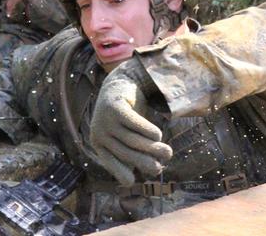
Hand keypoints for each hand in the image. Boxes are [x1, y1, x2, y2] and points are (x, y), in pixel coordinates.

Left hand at [89, 61, 172, 184]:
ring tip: (167, 152)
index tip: (134, 181)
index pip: (110, 164)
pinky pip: (135, 124)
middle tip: (160, 167)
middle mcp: (99, 133)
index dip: (122, 174)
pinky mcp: (115, 107)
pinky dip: (148, 131)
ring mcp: (106, 119)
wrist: (120, 84)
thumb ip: (135, 152)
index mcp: (99, 143)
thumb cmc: (126, 116)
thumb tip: (153, 172)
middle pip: (125, 154)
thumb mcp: (127, 136)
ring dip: (152, 148)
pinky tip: (158, 135)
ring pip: (132, 140)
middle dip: (144, 163)